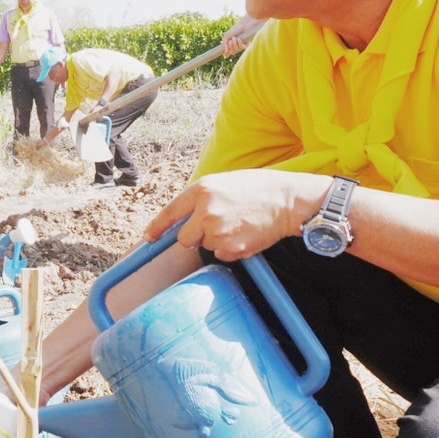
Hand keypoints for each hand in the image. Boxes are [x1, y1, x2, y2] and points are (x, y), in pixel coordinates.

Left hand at [146, 169, 324, 261]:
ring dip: (217, 240)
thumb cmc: (258, 188)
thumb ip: (202, 198)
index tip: (150, 237)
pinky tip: (245, 234)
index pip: (170, 212)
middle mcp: (206, 211)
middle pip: (184, 239)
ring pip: (205, 246)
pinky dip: (231, 249)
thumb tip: (184, 218)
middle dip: (194, 237)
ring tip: (238, 225)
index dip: (158, 227)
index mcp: (202, 190)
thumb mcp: (224, 183)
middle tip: (215, 226)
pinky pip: (221, 255)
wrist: (288, 201)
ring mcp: (218, 232)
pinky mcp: (231, 248)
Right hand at [221, 15, 258, 56]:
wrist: (243, 25)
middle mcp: (236, 46)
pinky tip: (239, 39)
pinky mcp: (246, 44)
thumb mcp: (226, 36)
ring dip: (234, 44)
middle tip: (230, 41)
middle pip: (232, 52)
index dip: (227, 54)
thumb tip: (225, 52)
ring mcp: (240, 46)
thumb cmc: (235, 29)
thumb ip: (224, 44)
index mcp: (230, 44)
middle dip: (230, 47)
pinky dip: (239, 43)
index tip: (225, 55)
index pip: (228, 52)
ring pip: (237, 50)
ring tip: (234, 37)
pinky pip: (242, 48)